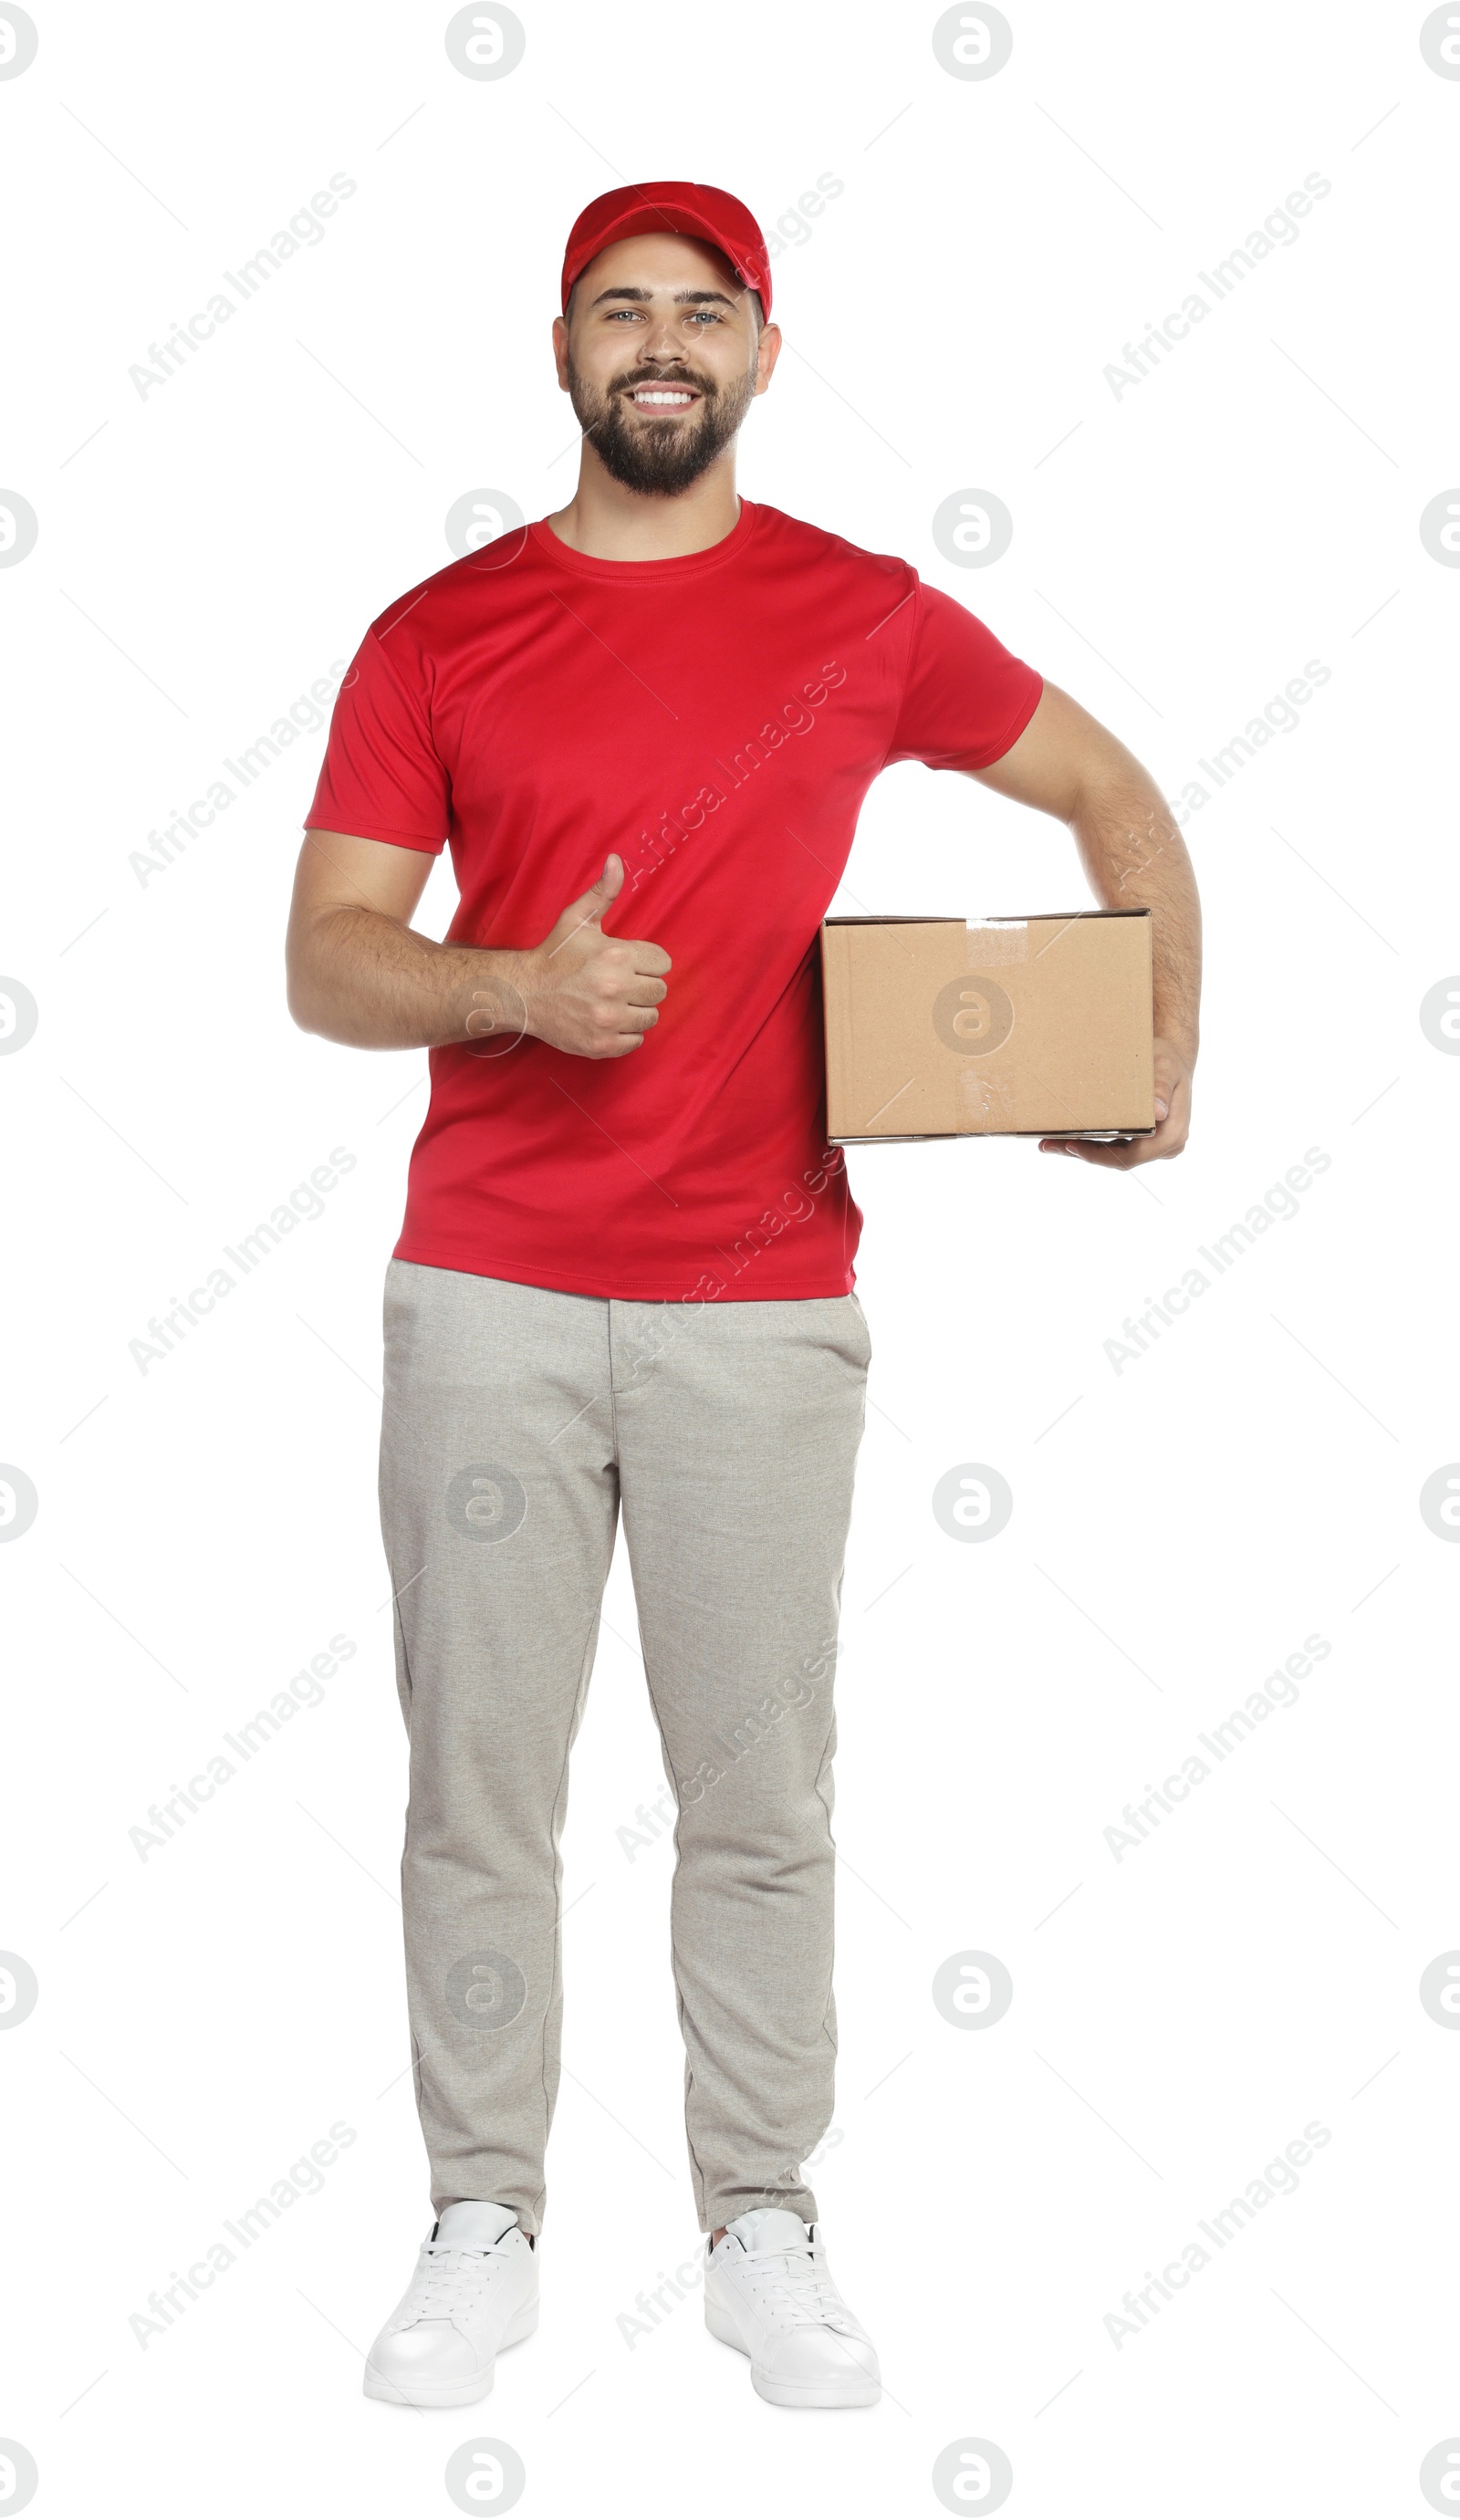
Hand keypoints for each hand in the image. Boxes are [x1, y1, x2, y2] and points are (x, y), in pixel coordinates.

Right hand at [510, 854, 670, 1057]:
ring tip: (613, 1002)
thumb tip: (617, 860)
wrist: (524, 993)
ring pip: (650, 1017)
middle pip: (660, 991)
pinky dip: (625, 1034)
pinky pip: (636, 1042)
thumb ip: (603, 892)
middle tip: (619, 983)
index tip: (627, 964)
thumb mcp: (578, 919)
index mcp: (616, 956)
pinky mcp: (601, 1045)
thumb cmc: (554, 955)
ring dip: (636, 1010)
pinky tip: (608, 1020)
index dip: (646, 962)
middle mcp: (614, 988)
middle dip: (642, 986)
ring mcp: (608, 1019)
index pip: (663, 963)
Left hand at [1038, 1037, 1192, 1167]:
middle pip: (1120, 1160)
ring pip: (1116, 1156)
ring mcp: (1156, 1146)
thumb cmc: (1168, 1061)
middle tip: (1049, 1145)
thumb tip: (1159, 1112)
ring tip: (1051, 1144)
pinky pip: (1118, 1148)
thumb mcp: (1165, 1069)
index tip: (1071, 1145)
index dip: (1099, 1156)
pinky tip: (1067, 1138)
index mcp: (1172, 1134)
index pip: (1131, 1157)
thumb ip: (1161, 1088)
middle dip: (1083, 1154)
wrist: (1174, 1059)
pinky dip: (1093, 1144)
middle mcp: (1167, 1146)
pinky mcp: (1146, 1141)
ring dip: (1084, 1151)